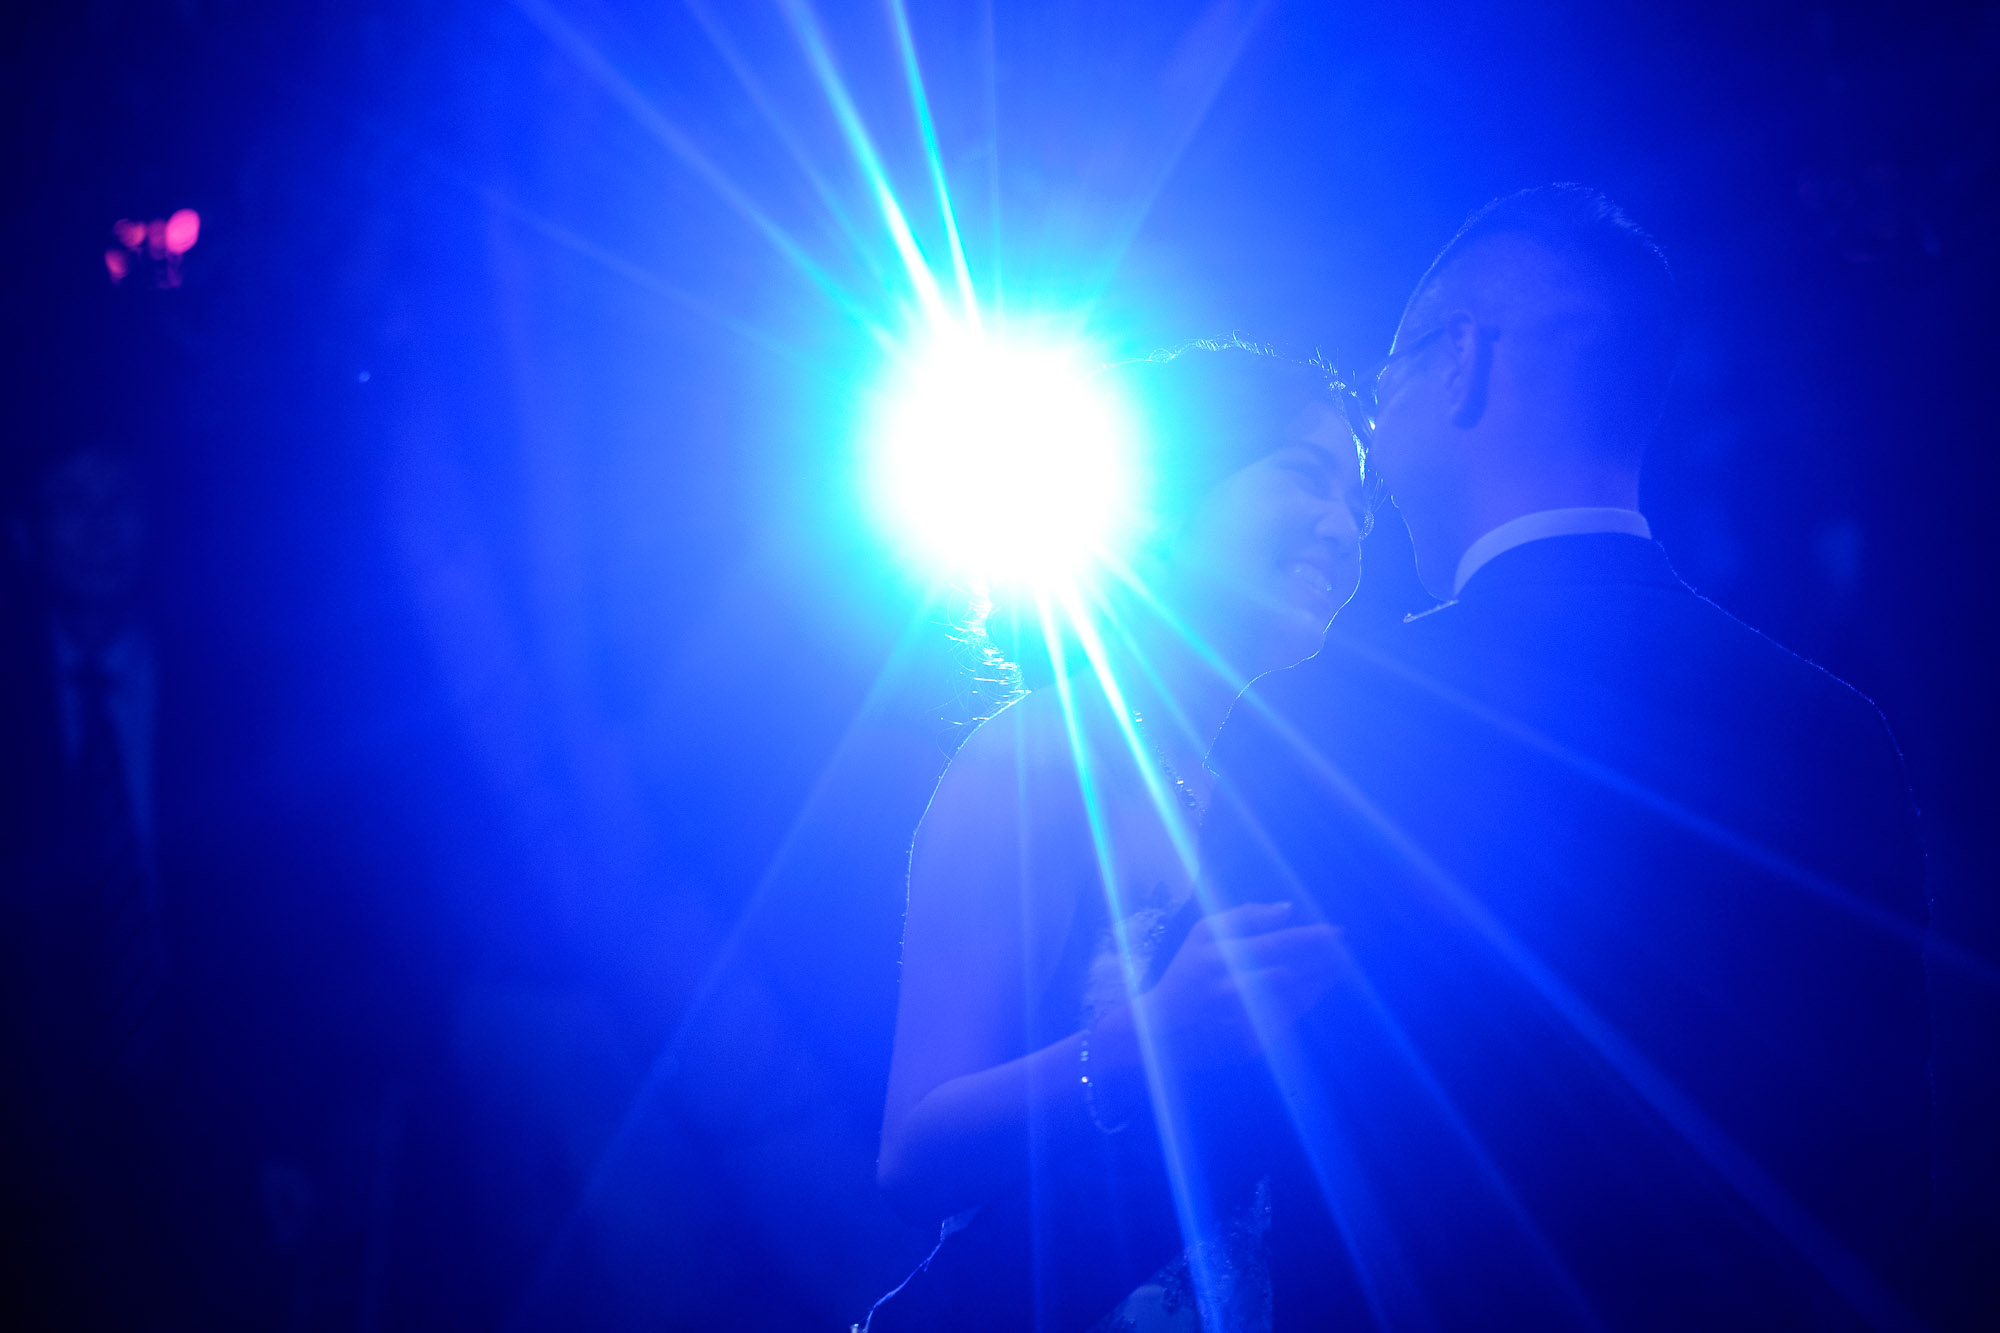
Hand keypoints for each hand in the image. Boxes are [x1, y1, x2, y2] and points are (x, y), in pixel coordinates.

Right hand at [1137, 901, 1345, 1068]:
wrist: (1164, 1031)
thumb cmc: (1187, 973)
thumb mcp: (1202, 934)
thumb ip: (1244, 917)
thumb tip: (1288, 910)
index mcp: (1221, 957)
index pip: (1277, 944)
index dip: (1312, 938)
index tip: (1338, 931)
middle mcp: (1234, 989)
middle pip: (1293, 971)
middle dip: (1325, 960)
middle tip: (1346, 949)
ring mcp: (1243, 1019)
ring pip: (1296, 997)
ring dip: (1323, 980)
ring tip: (1341, 966)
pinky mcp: (1251, 1042)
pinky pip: (1290, 1019)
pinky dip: (1308, 1002)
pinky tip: (1319, 988)